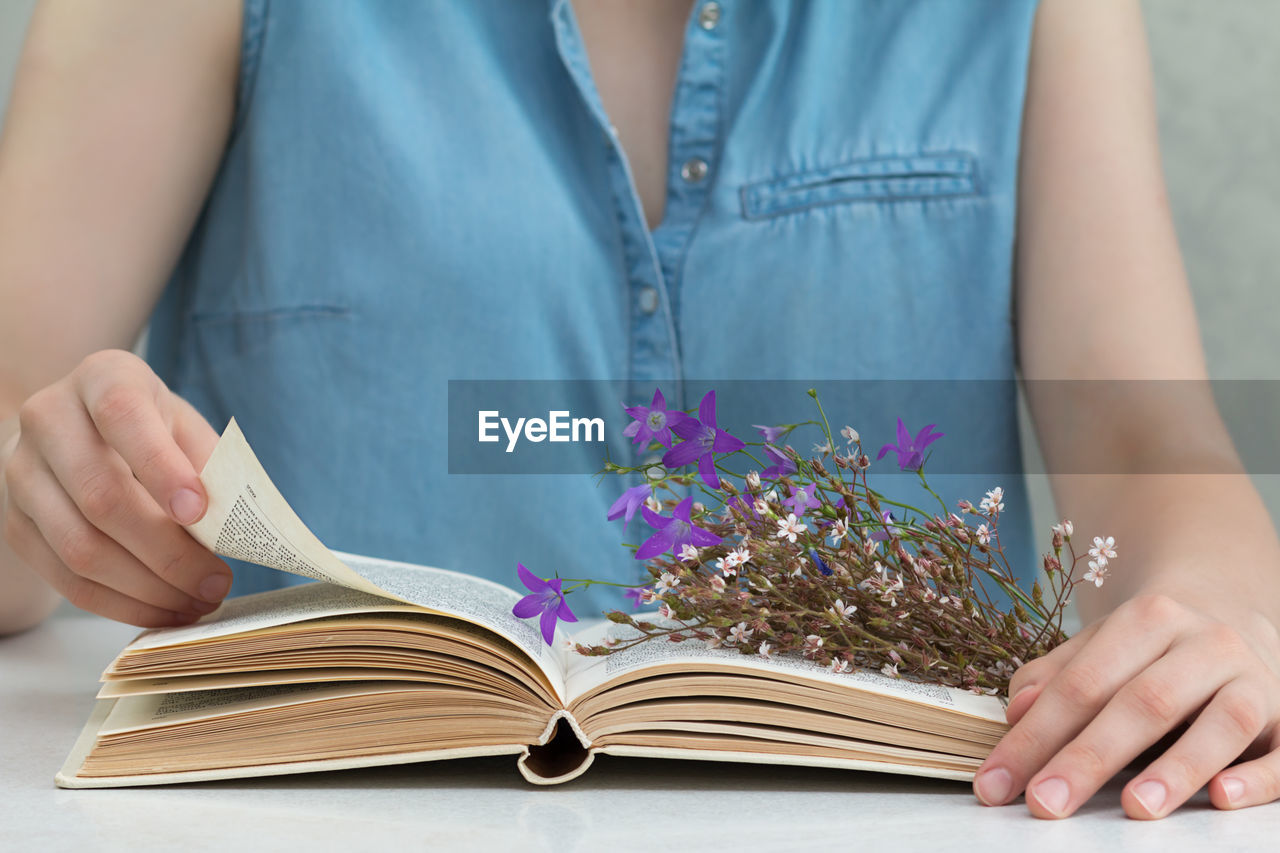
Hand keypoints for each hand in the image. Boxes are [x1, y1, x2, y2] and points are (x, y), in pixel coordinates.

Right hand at [1, 349, 227, 625]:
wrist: (76, 430)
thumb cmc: (151, 428)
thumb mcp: (185, 426)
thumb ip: (210, 466)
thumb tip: (235, 530)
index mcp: (102, 378)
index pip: (123, 416)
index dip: (162, 467)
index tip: (200, 512)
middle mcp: (49, 419)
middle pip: (102, 497)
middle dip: (168, 551)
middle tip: (217, 581)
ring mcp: (22, 473)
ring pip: (80, 547)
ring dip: (147, 588)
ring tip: (197, 602)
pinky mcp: (15, 524)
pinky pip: (64, 578)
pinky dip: (120, 604)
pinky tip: (162, 610)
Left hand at [972, 591, 1279, 817]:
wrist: (1236, 606)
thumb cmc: (1152, 645)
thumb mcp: (1101, 645)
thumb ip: (1055, 676)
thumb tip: (1016, 712)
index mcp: (1147, 619)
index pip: (1082, 684)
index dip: (1034, 736)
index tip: (994, 785)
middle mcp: (1205, 643)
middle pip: (1143, 702)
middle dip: (1089, 758)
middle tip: (1045, 804)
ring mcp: (1255, 679)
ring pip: (1221, 722)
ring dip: (1177, 767)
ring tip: (1135, 808)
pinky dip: (1258, 778)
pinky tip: (1222, 798)